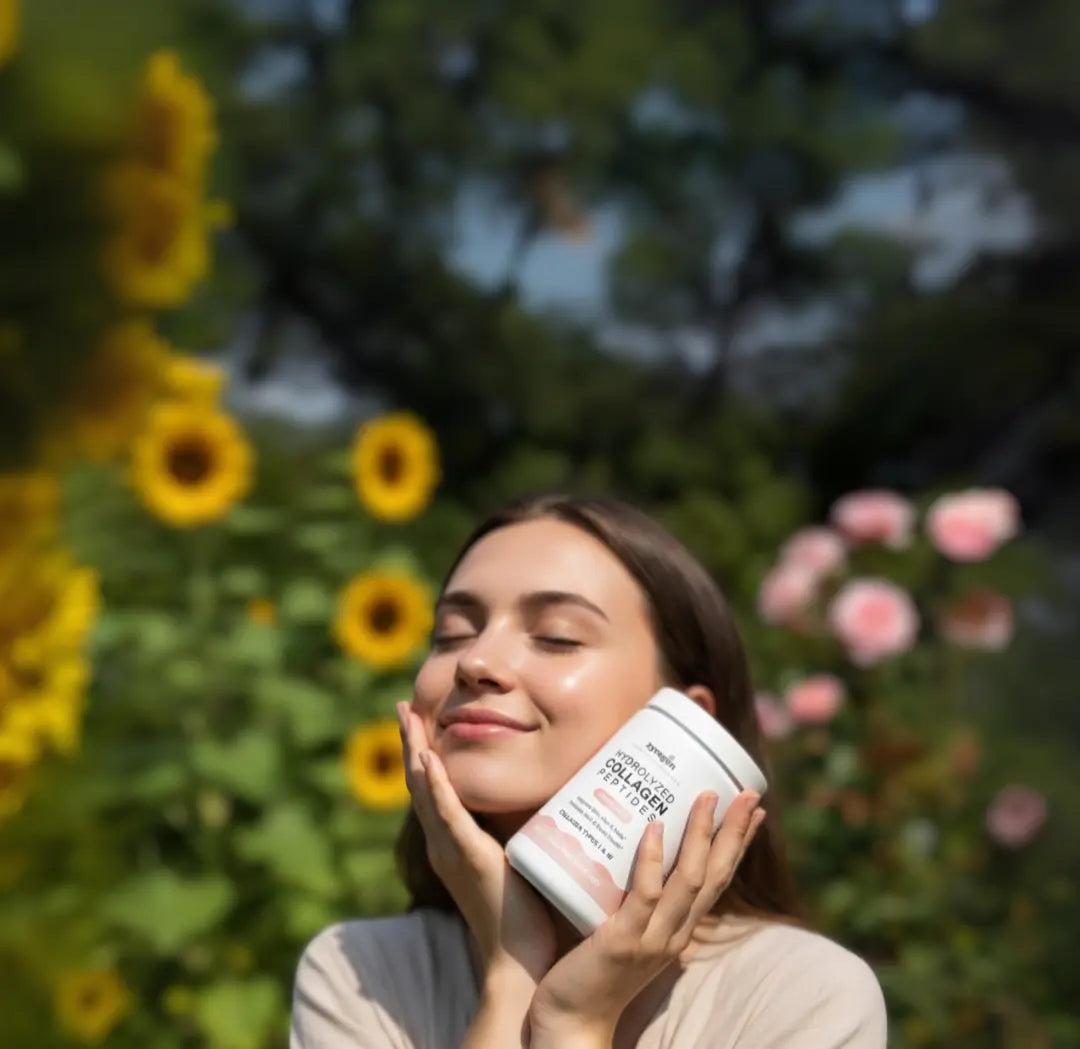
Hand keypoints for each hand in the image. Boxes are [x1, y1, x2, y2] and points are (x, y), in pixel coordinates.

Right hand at [397, 702, 557, 986]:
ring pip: (426, 790)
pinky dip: (435, 784)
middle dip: (410, 742)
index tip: (418, 720)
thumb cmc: (525, 916)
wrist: (520, 961)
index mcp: (453, 844)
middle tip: (402, 705)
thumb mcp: (514, 861)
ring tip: (408, 716)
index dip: (423, 754)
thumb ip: (518, 833)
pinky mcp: (469, 857)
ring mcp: (452, 850)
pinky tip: (428, 758)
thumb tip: (539, 801)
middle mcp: (444, 844)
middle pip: (420, 783)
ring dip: (416, 750)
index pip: (433, 790)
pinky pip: (447, 814)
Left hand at [528, 789, 764, 1046]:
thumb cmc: (591, 969)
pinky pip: (645, 895)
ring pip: (689, 881)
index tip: (753, 809)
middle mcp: (674, 933)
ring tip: (707, 796)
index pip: (718, 880)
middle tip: (747, 792)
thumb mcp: (625, 928)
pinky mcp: (622, 941)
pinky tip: (656, 829)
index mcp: (679, 929)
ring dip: (701, 836)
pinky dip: (653, 860)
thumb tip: (630, 844)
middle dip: (734, 833)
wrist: (570, 1019)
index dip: (737, 844)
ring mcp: (651, 938)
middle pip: (715, 876)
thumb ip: (634, 896)